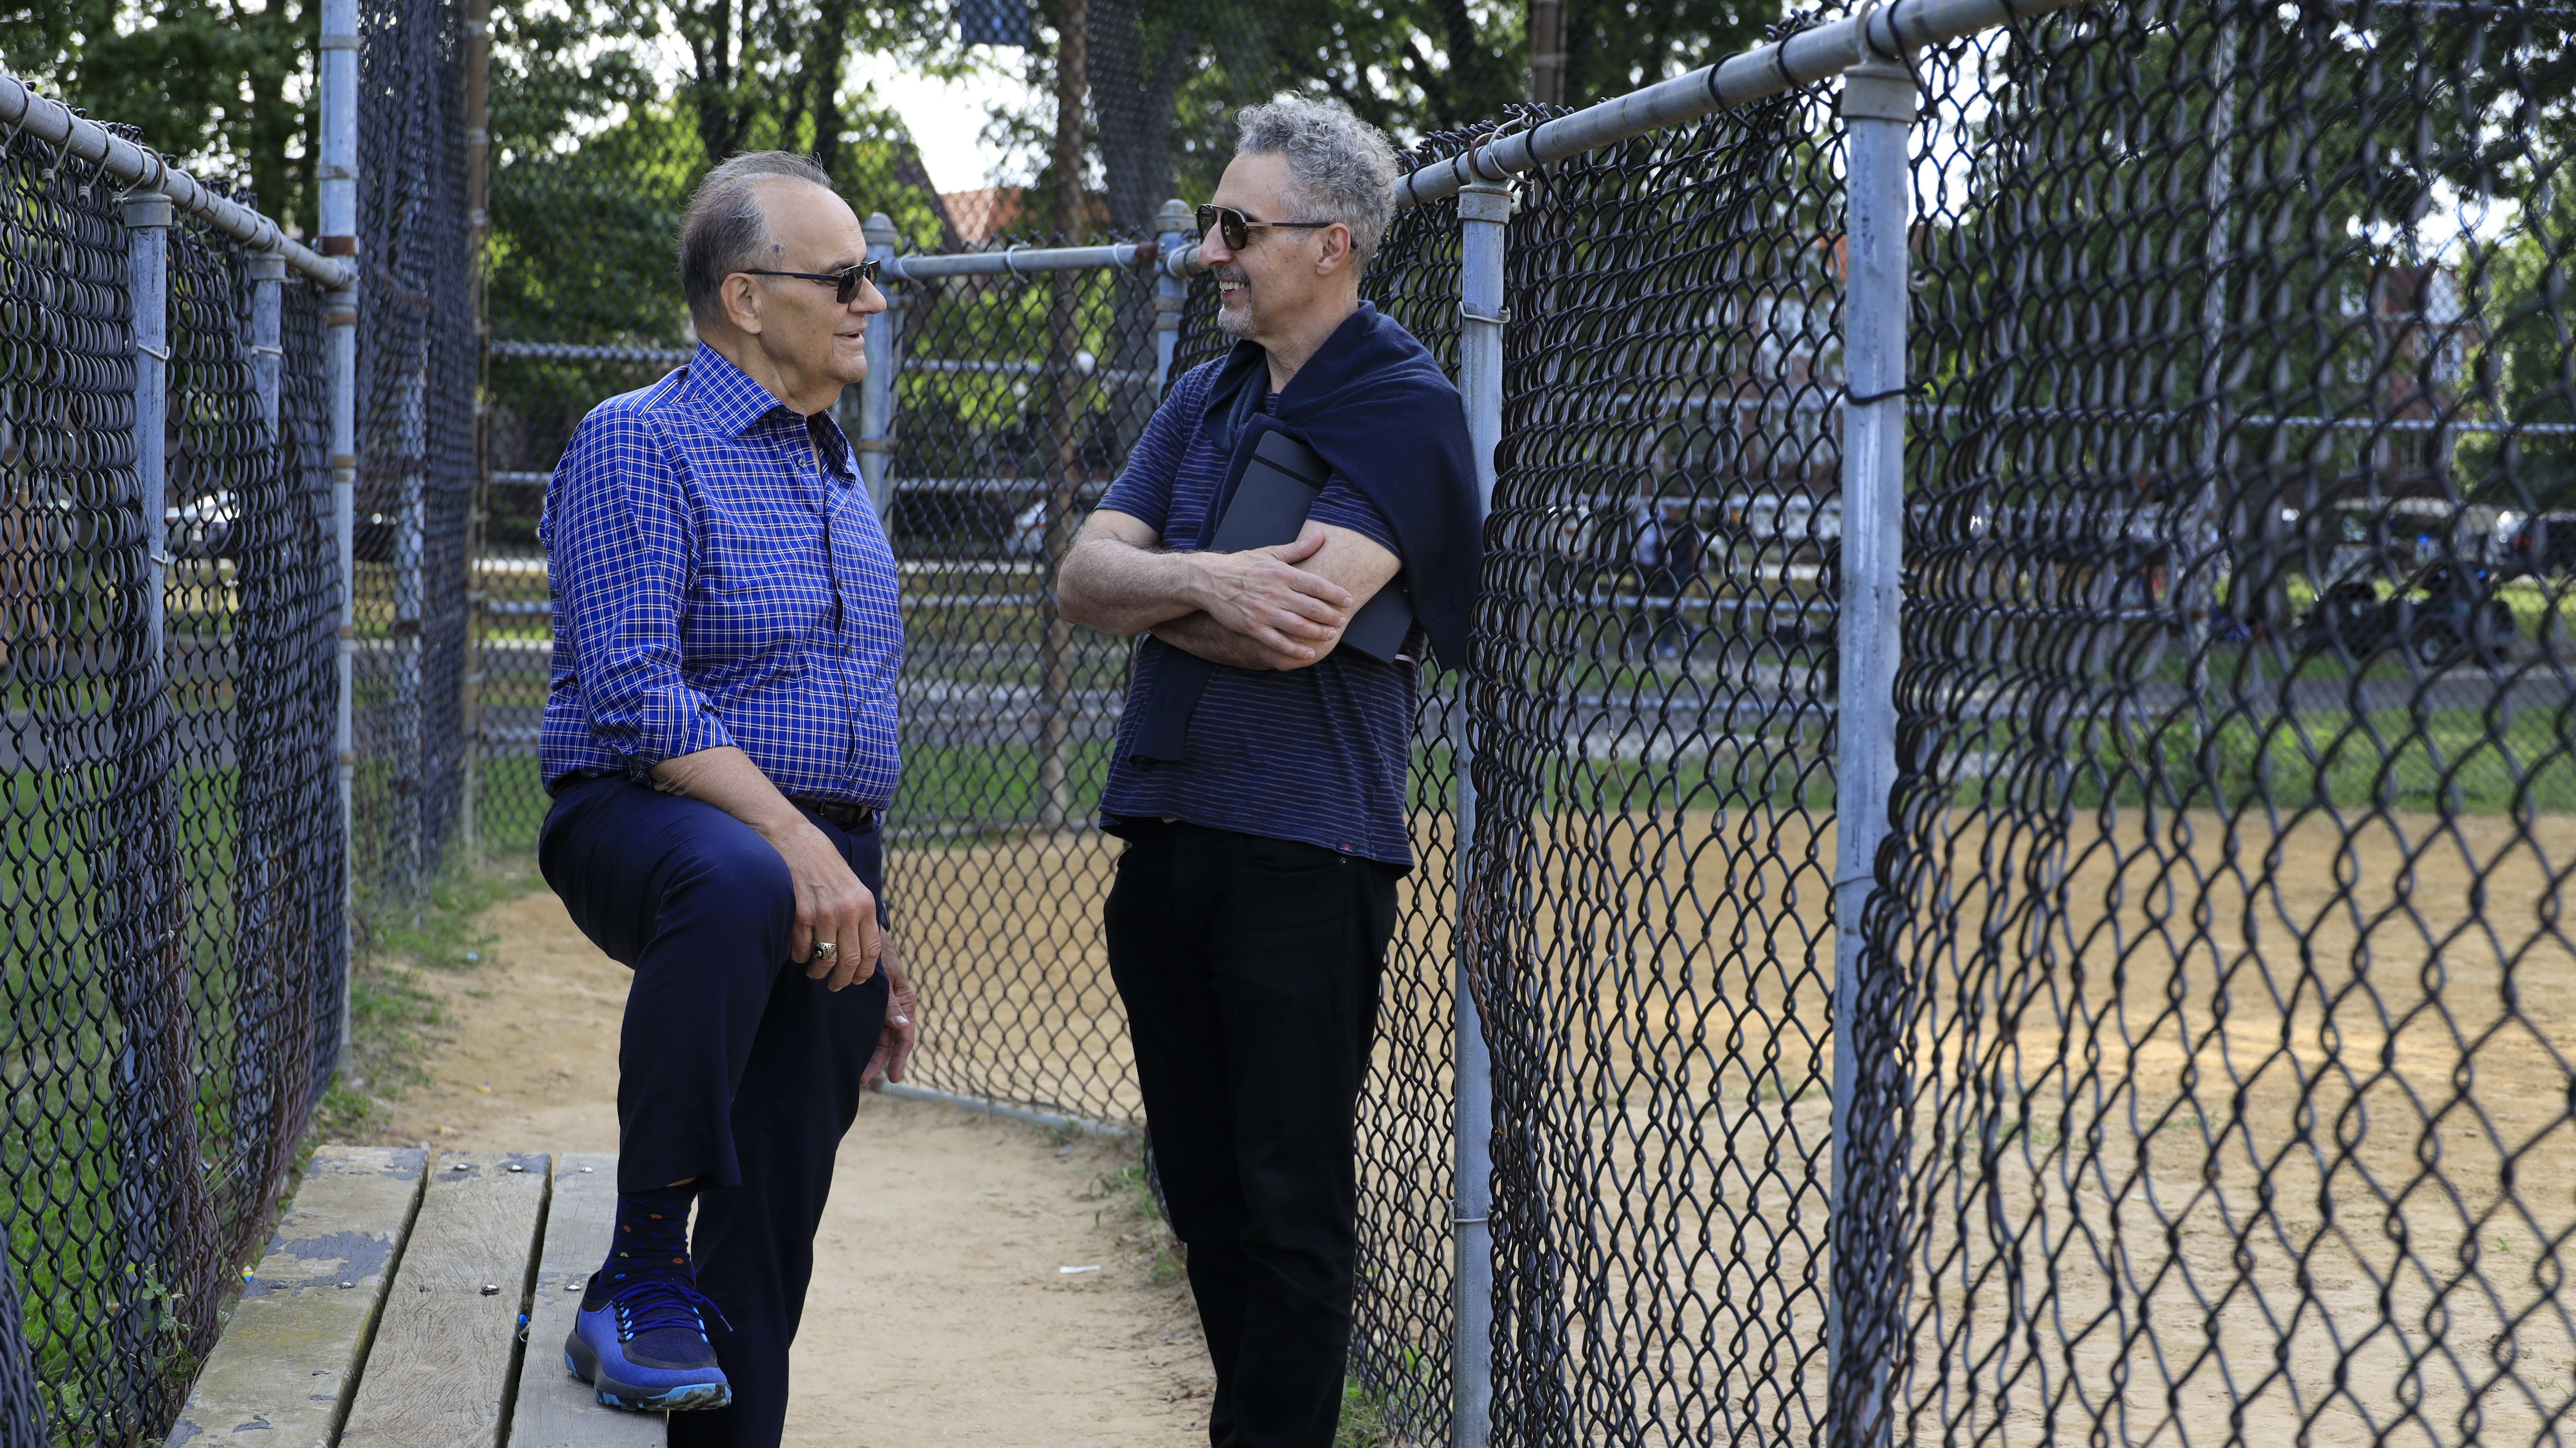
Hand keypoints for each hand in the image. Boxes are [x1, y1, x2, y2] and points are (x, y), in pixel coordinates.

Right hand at [762, 819, 881, 990]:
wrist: (794, 840)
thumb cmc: (824, 864)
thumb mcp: (853, 885)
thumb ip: (859, 914)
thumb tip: (863, 949)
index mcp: (865, 904)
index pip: (872, 950)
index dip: (865, 973)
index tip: (856, 981)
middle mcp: (847, 910)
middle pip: (850, 961)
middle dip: (842, 981)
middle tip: (835, 986)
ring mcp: (823, 913)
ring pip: (825, 960)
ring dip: (819, 973)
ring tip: (815, 972)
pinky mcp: (800, 915)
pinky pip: (802, 951)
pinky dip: (800, 958)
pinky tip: (799, 955)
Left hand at [863, 947, 918, 1087]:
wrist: (861, 930)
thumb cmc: (877, 949)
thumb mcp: (886, 974)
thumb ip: (891, 1000)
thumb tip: (902, 1025)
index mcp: (904, 1000)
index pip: (906, 1035)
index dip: (900, 1057)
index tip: (894, 1077)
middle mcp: (894, 1006)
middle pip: (890, 1041)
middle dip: (878, 1062)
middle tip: (862, 1080)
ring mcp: (880, 1005)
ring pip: (877, 1036)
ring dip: (868, 1053)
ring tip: (855, 1071)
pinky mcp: (866, 1002)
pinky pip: (867, 1024)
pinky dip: (861, 1038)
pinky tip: (849, 1048)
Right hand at [1187, 525, 1352, 663]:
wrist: (1209, 580)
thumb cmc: (1242, 566)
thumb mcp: (1269, 553)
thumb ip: (1297, 549)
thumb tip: (1321, 536)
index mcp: (1281, 573)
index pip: (1316, 584)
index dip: (1336, 594)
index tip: (1349, 600)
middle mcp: (1275, 592)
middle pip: (1312, 608)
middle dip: (1331, 616)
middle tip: (1342, 621)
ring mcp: (1263, 611)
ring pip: (1298, 626)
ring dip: (1318, 633)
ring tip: (1331, 635)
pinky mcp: (1252, 627)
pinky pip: (1278, 642)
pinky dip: (1295, 650)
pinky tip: (1309, 653)